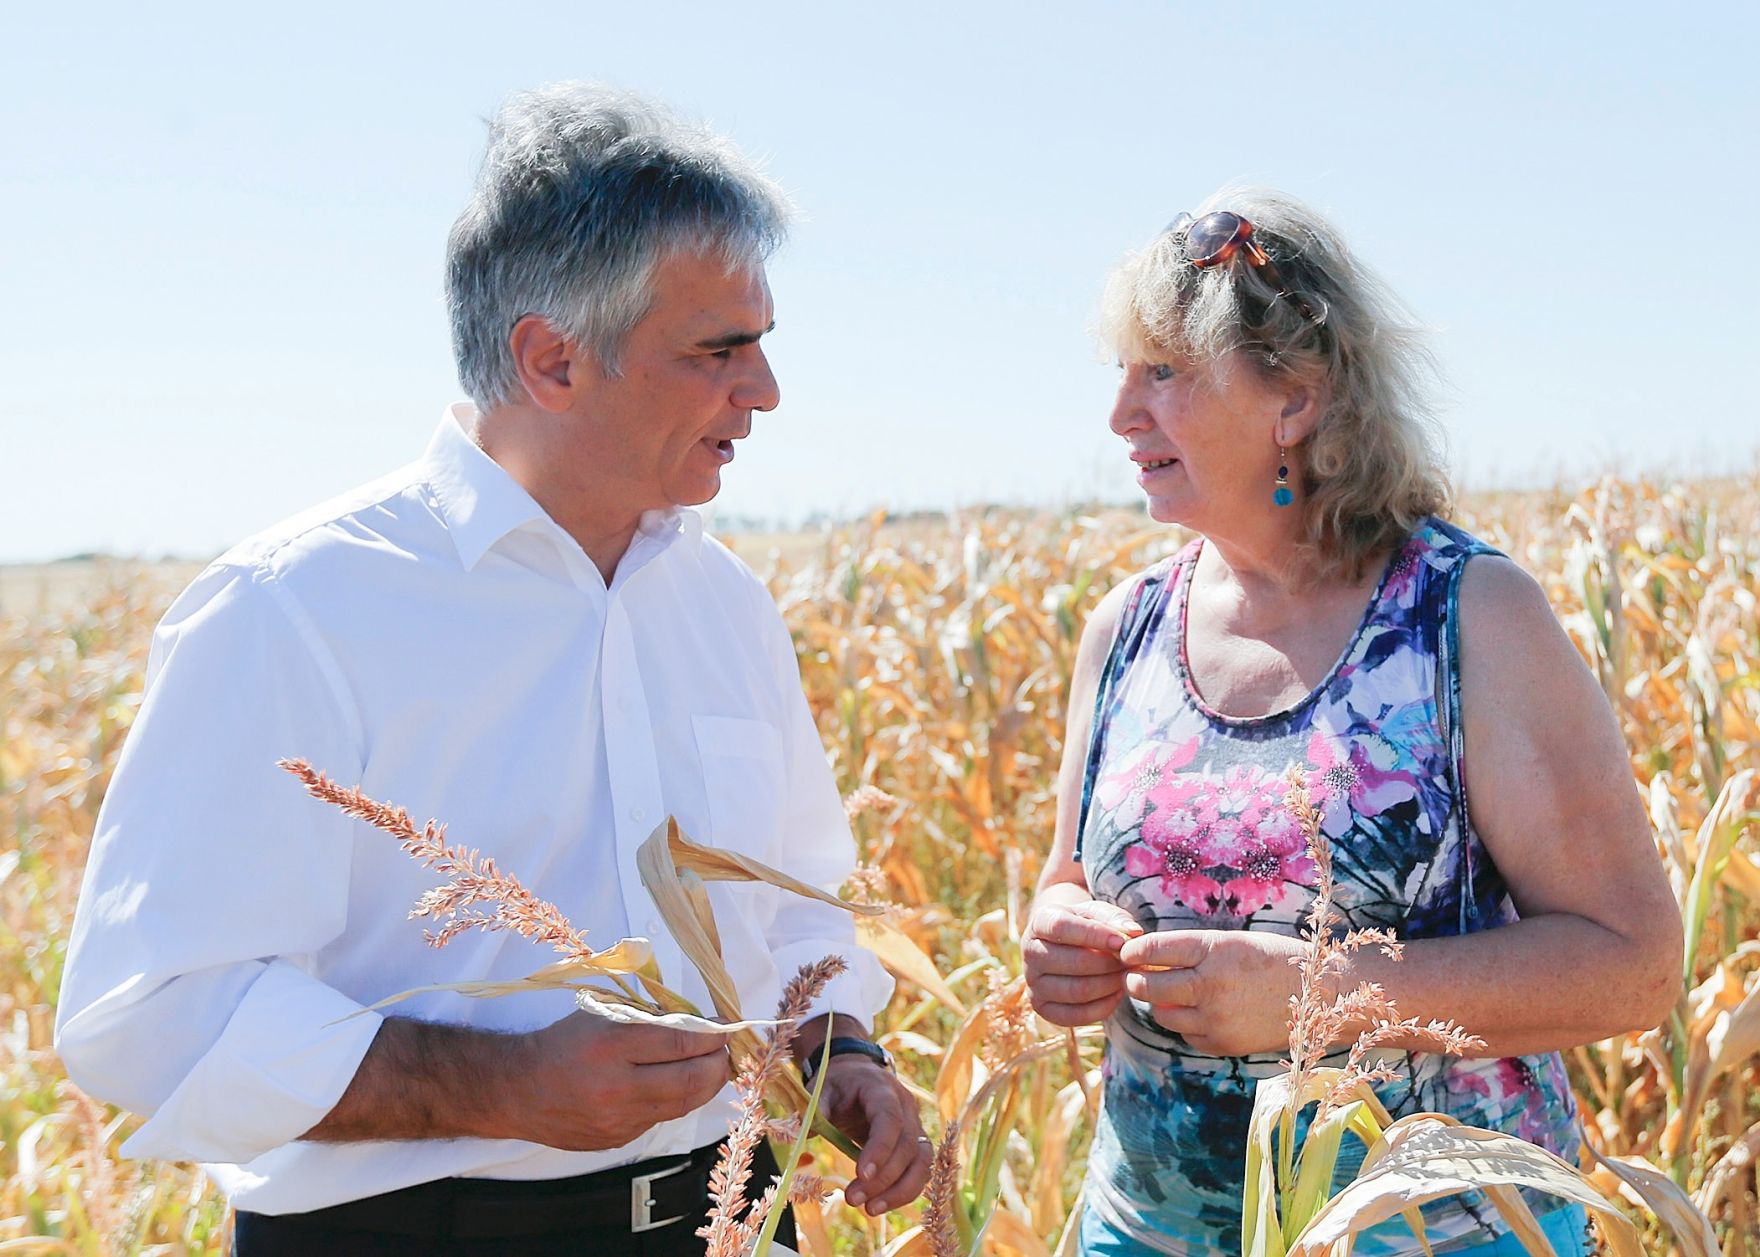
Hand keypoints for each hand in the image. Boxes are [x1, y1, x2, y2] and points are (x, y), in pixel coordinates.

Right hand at [506, 1012, 730, 1150]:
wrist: (518, 1090)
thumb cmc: (562, 1045)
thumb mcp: (602, 1015)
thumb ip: (648, 1019)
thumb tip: (698, 1023)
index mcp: (612, 1046)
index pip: (680, 1043)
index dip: (711, 1037)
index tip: (725, 1028)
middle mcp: (616, 1087)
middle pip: (690, 1081)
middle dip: (718, 1065)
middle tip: (725, 1051)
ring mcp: (618, 1120)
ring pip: (682, 1105)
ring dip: (705, 1085)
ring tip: (711, 1068)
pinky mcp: (617, 1140)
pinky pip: (660, 1119)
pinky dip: (676, 1101)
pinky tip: (678, 1085)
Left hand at [819, 1057, 929, 1215]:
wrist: (858, 1076)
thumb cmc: (838, 1084)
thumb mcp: (822, 1088)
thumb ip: (816, 1109)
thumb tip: (805, 1133)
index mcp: (882, 1089)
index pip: (890, 1119)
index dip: (880, 1148)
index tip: (861, 1175)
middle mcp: (906, 1107)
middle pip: (906, 1146)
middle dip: (883, 1179)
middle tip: (852, 1199)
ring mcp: (915, 1125)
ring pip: (922, 1162)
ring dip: (899, 1191)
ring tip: (870, 1209)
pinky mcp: (916, 1144)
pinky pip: (920, 1170)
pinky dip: (904, 1191)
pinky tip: (880, 1204)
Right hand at [1022, 898, 1143, 1024]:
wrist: (1064, 945)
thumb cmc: (1085, 925)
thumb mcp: (1097, 913)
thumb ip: (1115, 918)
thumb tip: (1134, 932)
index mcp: (1040, 921)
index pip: (1061, 927)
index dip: (1094, 935)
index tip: (1122, 942)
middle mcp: (1030, 952)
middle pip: (1072, 962)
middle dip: (1109, 964)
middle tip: (1130, 963)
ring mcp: (1033, 983)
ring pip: (1077, 991)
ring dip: (1109, 985)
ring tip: (1125, 977)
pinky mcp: (1043, 1008)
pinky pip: (1076, 1015)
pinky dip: (1103, 1007)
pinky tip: (1116, 994)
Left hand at [1119, 929, 1304, 1056]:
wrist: (1320, 995)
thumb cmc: (1272, 959)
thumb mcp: (1231, 942)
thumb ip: (1191, 951)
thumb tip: (1145, 958)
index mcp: (1214, 950)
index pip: (1154, 949)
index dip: (1133, 951)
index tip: (1126, 952)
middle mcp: (1212, 985)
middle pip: (1148, 987)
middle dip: (1135, 980)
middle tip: (1133, 976)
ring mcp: (1217, 1019)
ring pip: (1163, 1014)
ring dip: (1158, 1004)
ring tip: (1166, 993)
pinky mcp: (1223, 1044)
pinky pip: (1186, 1034)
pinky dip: (1185, 1024)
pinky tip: (1199, 1012)